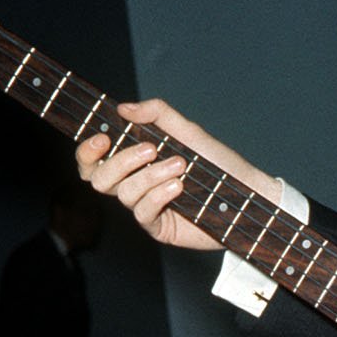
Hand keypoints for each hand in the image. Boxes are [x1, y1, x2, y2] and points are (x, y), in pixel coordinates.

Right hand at [75, 97, 282, 250]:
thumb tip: (122, 108)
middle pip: (99, 178)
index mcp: (135, 161)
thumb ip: (157, 114)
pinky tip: (178, 187)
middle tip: (151, 149)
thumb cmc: (218, 163)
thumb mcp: (188, 131)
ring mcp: (146, 207)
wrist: (248, 193)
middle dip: (121, 161)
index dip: (88, 151)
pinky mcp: (159, 227)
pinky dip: (158, 195)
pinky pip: (142, 213)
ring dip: (150, 175)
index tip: (103, 138)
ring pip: (124, 194)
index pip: (93, 160)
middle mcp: (135, 184)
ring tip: (180, 166)